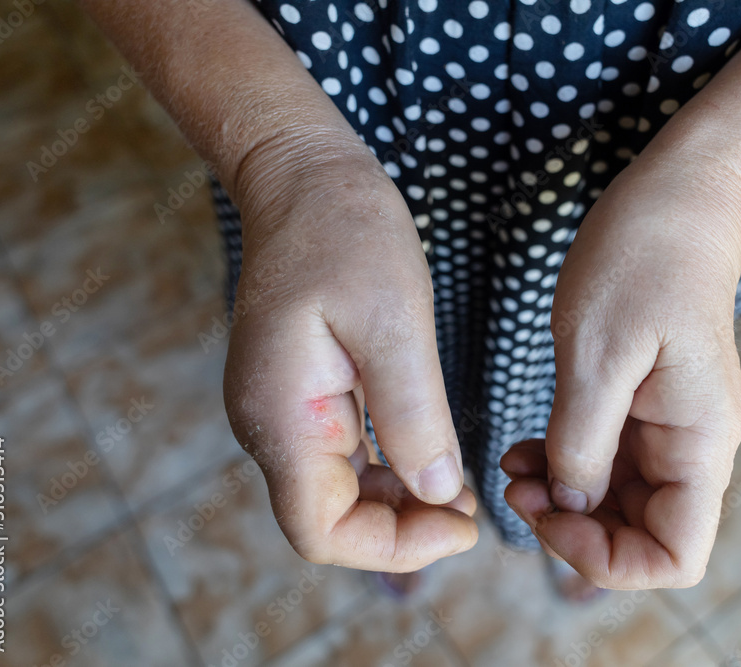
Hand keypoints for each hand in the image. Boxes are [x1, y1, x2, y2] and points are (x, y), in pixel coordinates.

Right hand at [223, 137, 476, 571]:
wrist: (304, 180)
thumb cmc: (347, 233)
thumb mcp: (394, 323)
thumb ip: (414, 417)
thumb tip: (437, 495)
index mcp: (283, 415)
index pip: (321, 531)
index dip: (392, 548)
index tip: (460, 527)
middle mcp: (270, 425)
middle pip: (327, 522)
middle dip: (402, 531)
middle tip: (470, 511)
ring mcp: (281, 412)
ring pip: (335, 496)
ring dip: (397, 507)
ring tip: (459, 491)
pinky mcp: (300, 396)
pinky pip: (340, 459)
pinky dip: (387, 473)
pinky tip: (431, 461)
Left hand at [501, 153, 740, 588]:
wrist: (677, 204)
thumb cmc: (642, 262)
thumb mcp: (598, 353)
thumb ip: (584, 442)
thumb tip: (571, 505)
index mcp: (699, 443)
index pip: (674, 556)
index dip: (605, 558)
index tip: (547, 514)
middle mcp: (694, 448)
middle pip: (643, 537)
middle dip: (572, 527)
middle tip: (513, 488)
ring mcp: (671, 431)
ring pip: (619, 505)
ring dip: (562, 500)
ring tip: (511, 467)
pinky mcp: (646, 410)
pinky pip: (607, 465)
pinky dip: (565, 468)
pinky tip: (526, 449)